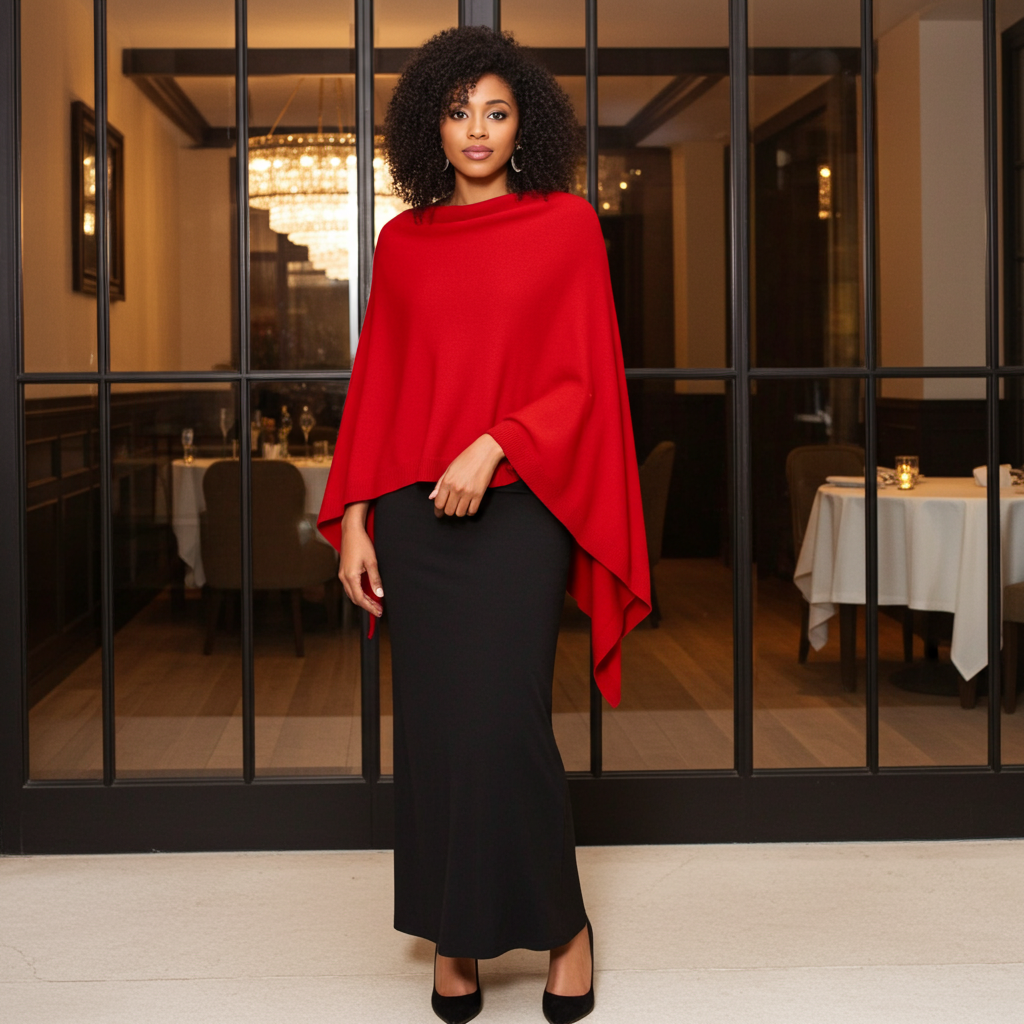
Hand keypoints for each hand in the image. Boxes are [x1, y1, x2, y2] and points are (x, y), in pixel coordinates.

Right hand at [339, 501, 382, 616]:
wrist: (351, 530)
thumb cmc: (361, 543)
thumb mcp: (372, 562)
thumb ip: (375, 580)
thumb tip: (379, 594)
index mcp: (350, 576)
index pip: (360, 598)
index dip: (370, 607)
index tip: (379, 611)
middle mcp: (344, 577)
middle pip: (355, 598)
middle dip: (367, 606)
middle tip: (379, 610)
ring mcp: (342, 574)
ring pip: (352, 593)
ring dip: (363, 600)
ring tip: (375, 603)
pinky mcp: (344, 571)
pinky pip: (350, 587)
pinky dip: (359, 592)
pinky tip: (367, 593)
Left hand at [429, 434, 505, 516]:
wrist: (485, 452)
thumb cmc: (466, 458)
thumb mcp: (449, 469)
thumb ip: (440, 484)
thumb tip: (432, 497)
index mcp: (447, 481)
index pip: (439, 503)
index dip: (437, 511)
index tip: (439, 513)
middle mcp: (457, 489)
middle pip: (448, 511)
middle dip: (448, 511)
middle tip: (450, 507)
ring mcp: (469, 493)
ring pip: (460, 513)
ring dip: (458, 512)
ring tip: (460, 506)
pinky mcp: (479, 495)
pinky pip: (472, 511)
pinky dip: (469, 512)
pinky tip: (468, 506)